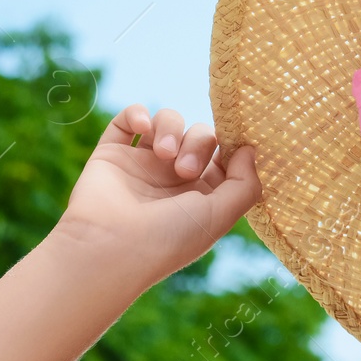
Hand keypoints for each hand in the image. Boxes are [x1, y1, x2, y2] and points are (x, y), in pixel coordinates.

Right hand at [58, 104, 261, 282]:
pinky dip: (137, 114)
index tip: (233, 147)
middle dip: (198, 144)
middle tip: (184, 170)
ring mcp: (142, 165)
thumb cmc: (169, 237)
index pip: (224, 156)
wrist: (111, 247)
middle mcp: (172, 179)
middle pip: (200, 135)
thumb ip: (246, 183)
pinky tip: (143, 127)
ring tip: (164, 154)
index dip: (230, 147)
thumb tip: (250, 149)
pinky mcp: (112, 154)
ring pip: (167, 121)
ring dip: (171, 127)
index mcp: (201, 195)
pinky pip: (127, 120)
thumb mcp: (221, 215)